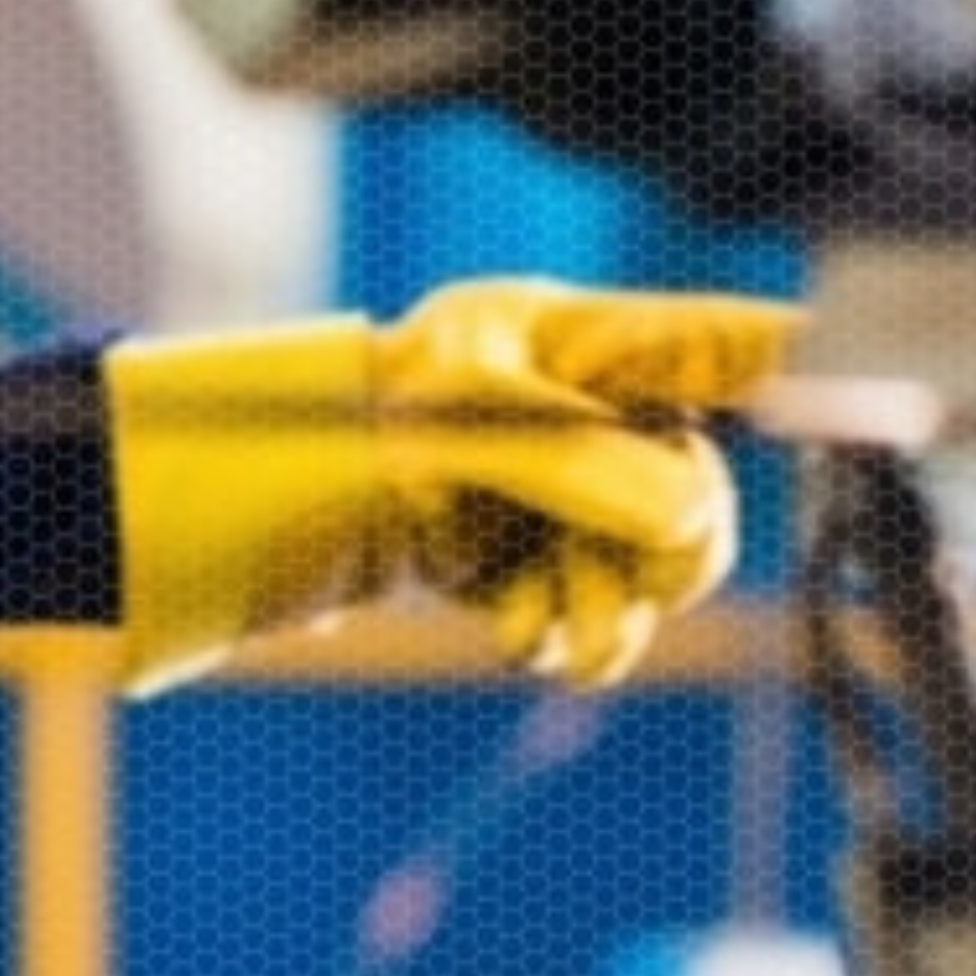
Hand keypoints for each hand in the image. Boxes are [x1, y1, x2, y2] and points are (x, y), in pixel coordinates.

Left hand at [101, 278, 803, 688]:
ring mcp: (518, 481)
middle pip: (683, 478)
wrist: (188, 499)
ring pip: (632, 555)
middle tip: (627, 581)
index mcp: (551, 337)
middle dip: (669, 542)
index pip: (702, 346)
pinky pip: (567, 596)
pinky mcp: (480, 549)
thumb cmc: (304, 428)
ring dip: (616, 602)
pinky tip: (529, 638)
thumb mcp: (449, 434)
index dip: (748, 383)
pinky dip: (564, 624)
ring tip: (557, 635)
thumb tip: (689, 513)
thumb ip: (573, 466)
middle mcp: (550, 405)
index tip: (787, 430)